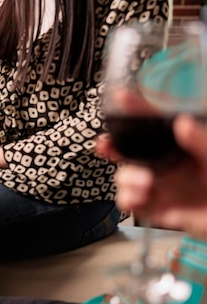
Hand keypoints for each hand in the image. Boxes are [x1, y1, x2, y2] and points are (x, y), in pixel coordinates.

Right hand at [98, 115, 206, 235]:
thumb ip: (199, 140)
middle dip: (110, 146)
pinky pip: (128, 201)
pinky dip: (129, 199)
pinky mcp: (153, 207)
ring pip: (124, 177)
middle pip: (127, 150)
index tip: (120, 96)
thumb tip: (183, 122)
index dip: (134, 108)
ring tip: (146, 183)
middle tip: (105, 145)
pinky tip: (143, 197)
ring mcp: (155, 185)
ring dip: (128, 179)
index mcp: (175, 147)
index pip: (151, 124)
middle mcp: (161, 164)